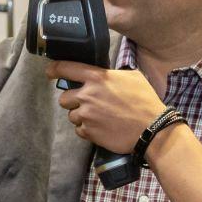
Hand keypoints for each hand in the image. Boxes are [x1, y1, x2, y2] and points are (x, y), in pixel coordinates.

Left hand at [48, 61, 166, 152]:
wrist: (151, 128)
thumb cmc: (145, 101)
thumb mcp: (132, 77)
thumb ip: (113, 74)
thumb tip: (107, 75)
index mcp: (97, 77)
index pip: (66, 68)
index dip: (54, 69)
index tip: (50, 72)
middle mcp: (87, 95)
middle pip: (64, 98)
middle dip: (72, 101)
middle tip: (86, 104)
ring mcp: (87, 115)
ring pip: (71, 116)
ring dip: (81, 117)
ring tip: (98, 118)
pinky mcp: (89, 132)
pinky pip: (79, 130)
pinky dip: (87, 130)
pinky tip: (101, 128)